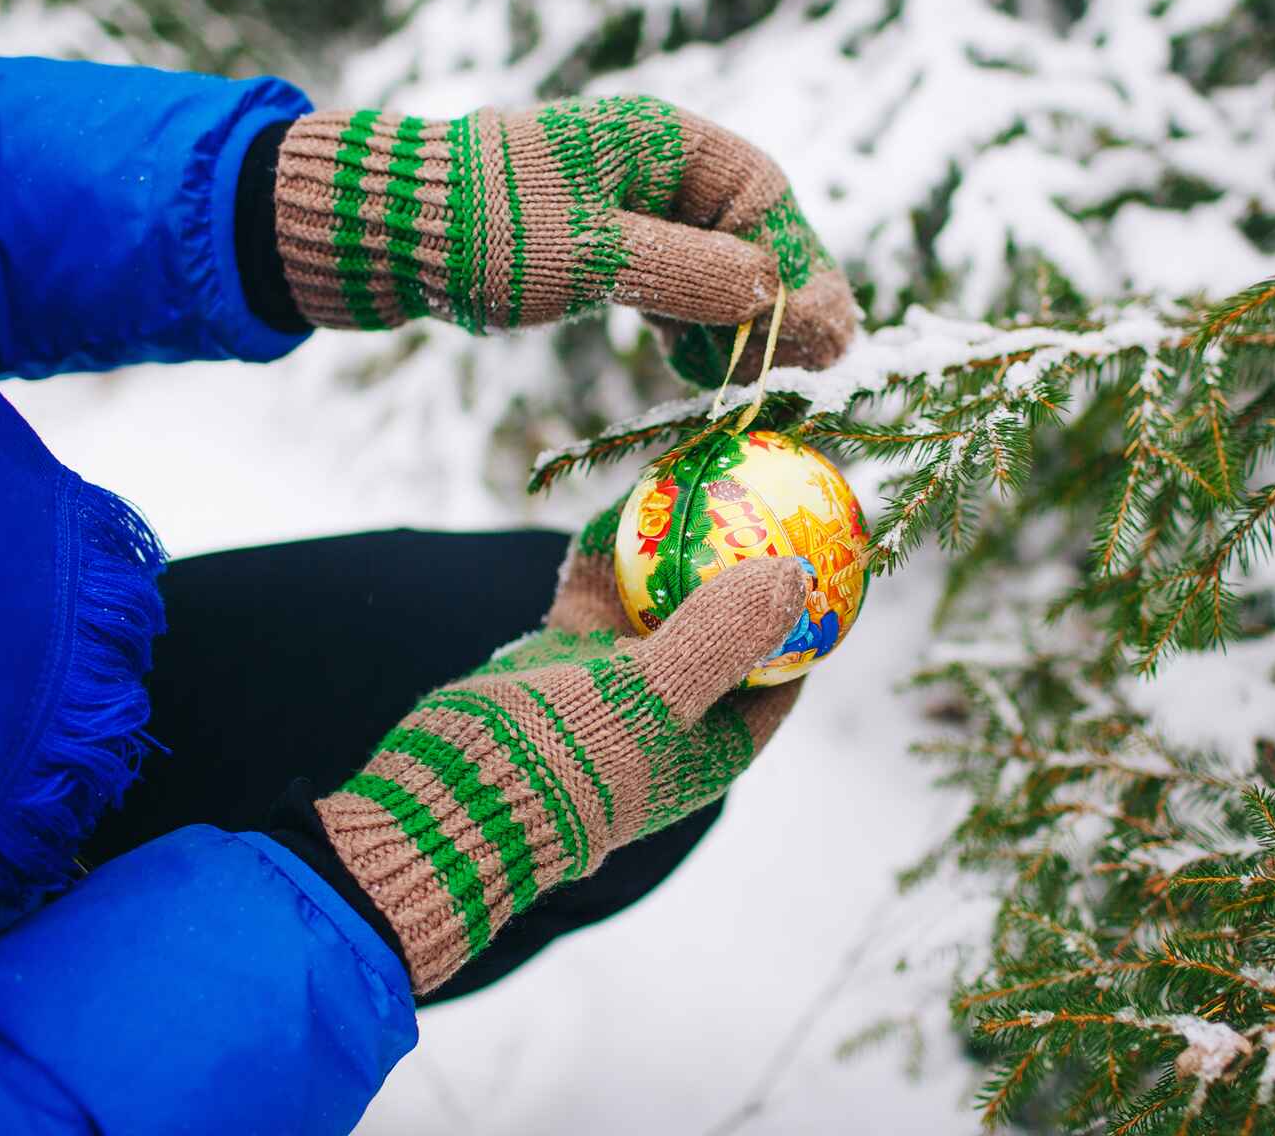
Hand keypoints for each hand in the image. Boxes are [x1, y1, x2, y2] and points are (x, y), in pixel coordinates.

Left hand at [273, 95, 857, 382]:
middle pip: (747, 231)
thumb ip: (691, 274)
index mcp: (662, 141)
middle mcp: (654, 164)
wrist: (382, 230)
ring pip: (710, 261)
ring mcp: (626, 202)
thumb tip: (778, 295)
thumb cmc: (484, 229)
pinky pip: (669, 280)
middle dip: (777, 301)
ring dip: (735, 321)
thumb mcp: (595, 257)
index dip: (803, 265)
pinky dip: (688, 324)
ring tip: (746, 383)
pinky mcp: (598, 242)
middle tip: (808, 369)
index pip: (764, 196)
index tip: (831, 331)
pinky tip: (695, 371)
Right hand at [315, 510, 808, 994]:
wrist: (450, 794)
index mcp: (716, 741)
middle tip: (759, 496)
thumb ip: (724, 635)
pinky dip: (611, 550)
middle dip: (743, 565)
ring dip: (675, 549)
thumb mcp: (656, 695)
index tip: (824, 549)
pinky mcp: (565, 654)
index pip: (784, 670)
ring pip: (659, 599)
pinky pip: (600, 590)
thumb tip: (797, 575)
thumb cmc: (567, 761)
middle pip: (727, 625)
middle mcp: (674, 709)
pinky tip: (621, 499)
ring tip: (697, 481)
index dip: (809, 614)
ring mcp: (616, 682)